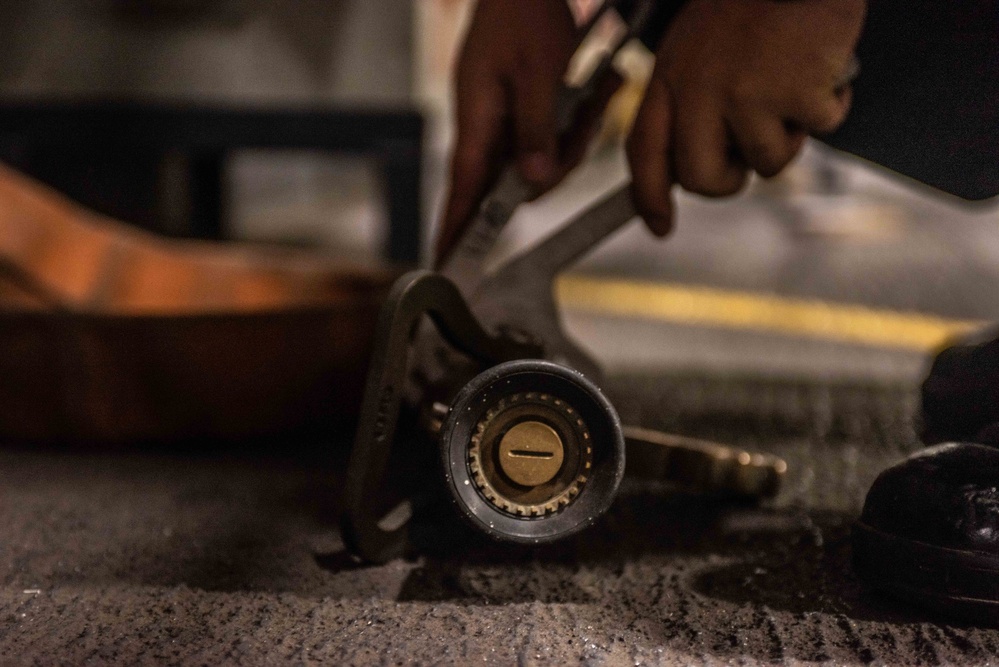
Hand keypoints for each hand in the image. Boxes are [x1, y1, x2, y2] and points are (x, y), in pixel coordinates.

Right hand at [436, 0, 620, 263]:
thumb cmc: (522, 14)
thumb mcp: (536, 74)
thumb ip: (535, 132)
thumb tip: (533, 182)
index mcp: (475, 122)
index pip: (460, 192)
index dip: (453, 233)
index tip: (446, 268)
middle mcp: (485, 128)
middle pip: (514, 183)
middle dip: (557, 165)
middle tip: (586, 118)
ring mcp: (502, 122)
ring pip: (540, 162)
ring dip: (577, 135)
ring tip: (600, 86)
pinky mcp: (523, 113)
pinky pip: (550, 138)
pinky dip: (578, 119)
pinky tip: (600, 83)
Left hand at [628, 0, 866, 234]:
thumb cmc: (756, 2)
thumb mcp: (700, 46)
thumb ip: (690, 99)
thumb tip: (690, 168)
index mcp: (670, 74)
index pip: (643, 150)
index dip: (647, 196)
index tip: (658, 226)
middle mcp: (698, 88)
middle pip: (699, 178)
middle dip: (728, 182)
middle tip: (749, 159)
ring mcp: (744, 93)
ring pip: (766, 163)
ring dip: (789, 136)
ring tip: (793, 86)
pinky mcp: (792, 92)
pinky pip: (818, 129)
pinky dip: (832, 104)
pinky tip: (825, 66)